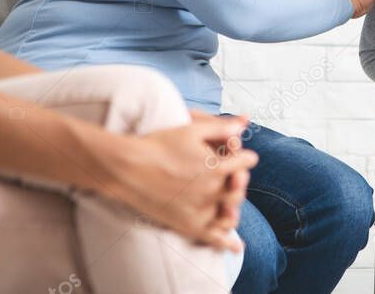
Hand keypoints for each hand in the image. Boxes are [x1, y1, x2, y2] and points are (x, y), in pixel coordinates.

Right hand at [108, 114, 257, 251]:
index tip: (239, 155)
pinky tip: (237, 247)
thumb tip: (243, 126)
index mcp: (217, 166)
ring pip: (231, 213)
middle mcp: (212, 190)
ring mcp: (200, 210)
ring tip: (231, 205)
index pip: (247, 161)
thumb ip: (222, 128)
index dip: (244, 156)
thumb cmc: (158, 145)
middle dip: (240, 181)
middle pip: (241, 189)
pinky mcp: (187, 225)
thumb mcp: (192, 130)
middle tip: (234, 178)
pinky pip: (213, 237)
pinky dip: (227, 243)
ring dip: (234, 207)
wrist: (127, 168)